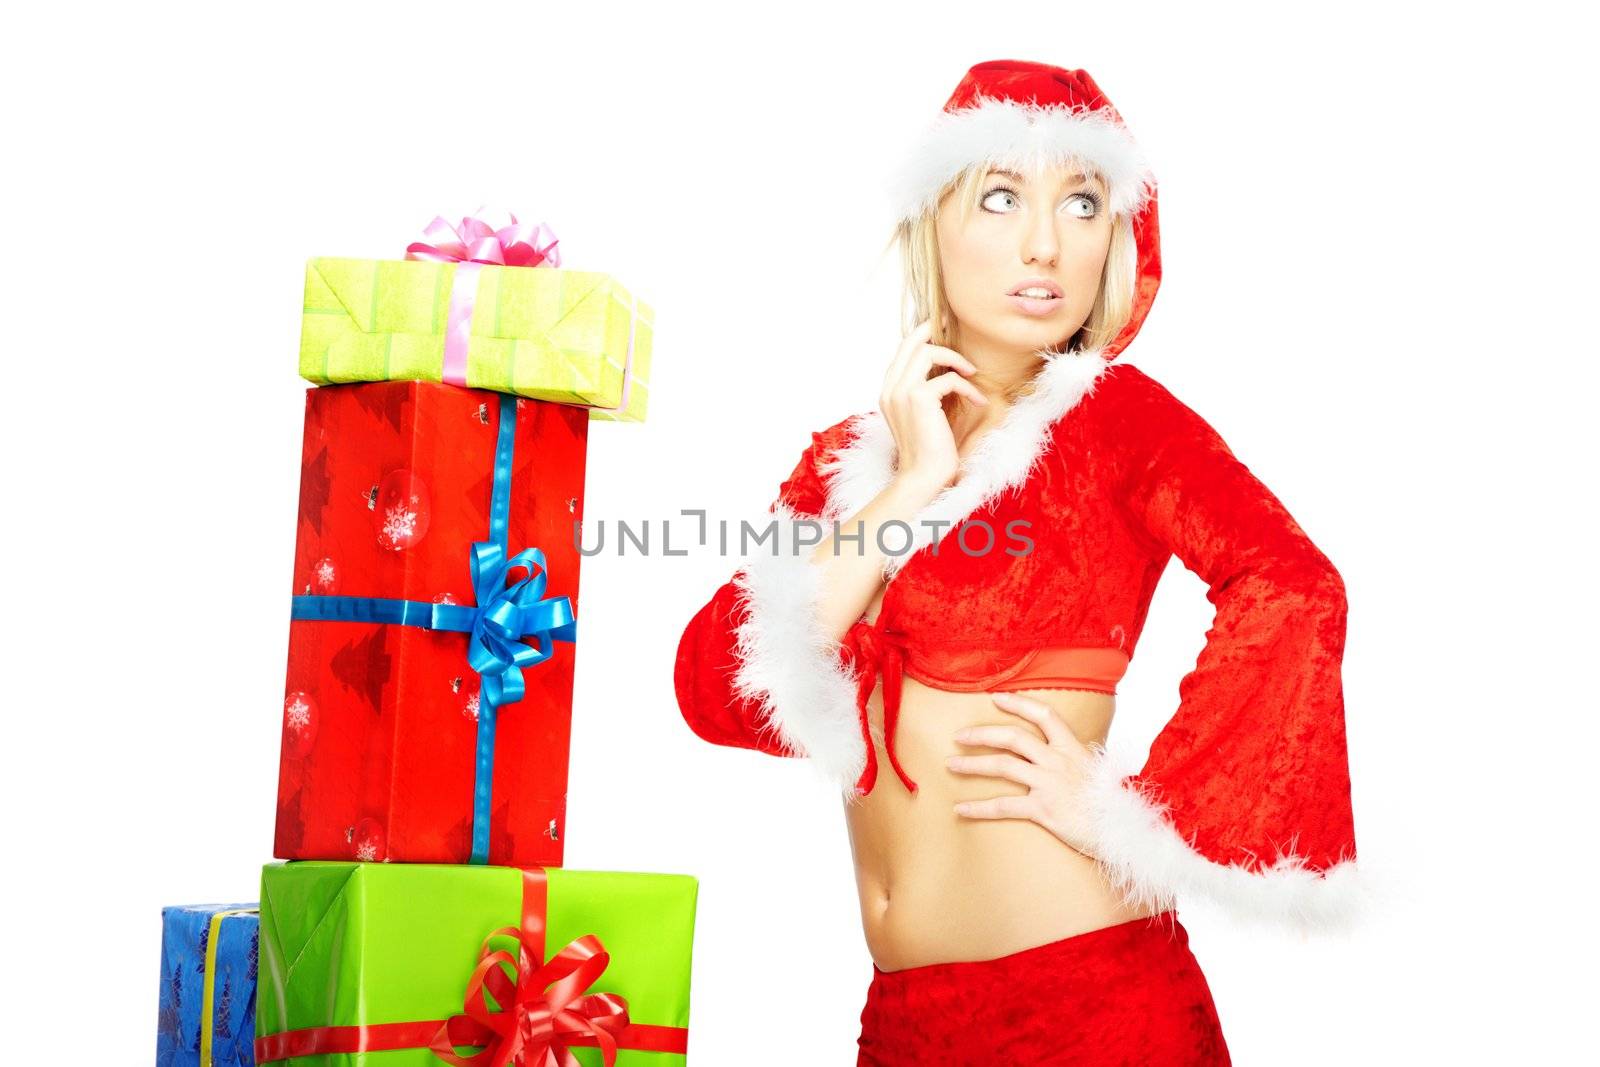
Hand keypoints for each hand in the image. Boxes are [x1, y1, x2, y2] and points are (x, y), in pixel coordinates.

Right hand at [880, 318, 986, 499]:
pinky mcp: (919, 399)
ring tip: (971, 373)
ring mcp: (902, 392)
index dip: (921, 333)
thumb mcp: (919, 415)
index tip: (941, 328)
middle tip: (954, 328)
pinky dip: (968, 387)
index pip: (901, 350)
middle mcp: (890, 388)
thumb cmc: (928, 449)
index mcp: (888, 391)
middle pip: (911, 342)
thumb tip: (941, 369)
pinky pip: (949, 378)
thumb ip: (920, 391)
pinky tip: (978, 401)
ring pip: (928, 351)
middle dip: (935, 330)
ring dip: (956, 359)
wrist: (923, 476)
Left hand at [947, 692, 1098, 856]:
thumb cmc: (1108, 803)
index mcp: (1073, 748)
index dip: (1018, 703)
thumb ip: (1074, 760)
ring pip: (1003, 766)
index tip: (995, 698)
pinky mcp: (1044, 810)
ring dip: (972, 764)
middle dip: (982, 734)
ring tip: (950, 765)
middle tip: (959, 736)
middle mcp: (1059, 761)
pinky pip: (1004, 805)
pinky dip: (978, 807)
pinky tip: (960, 809)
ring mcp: (1050, 784)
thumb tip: (1059, 753)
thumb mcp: (1096, 771)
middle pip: (1013, 737)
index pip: (1044, 714)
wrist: (1123, 831)